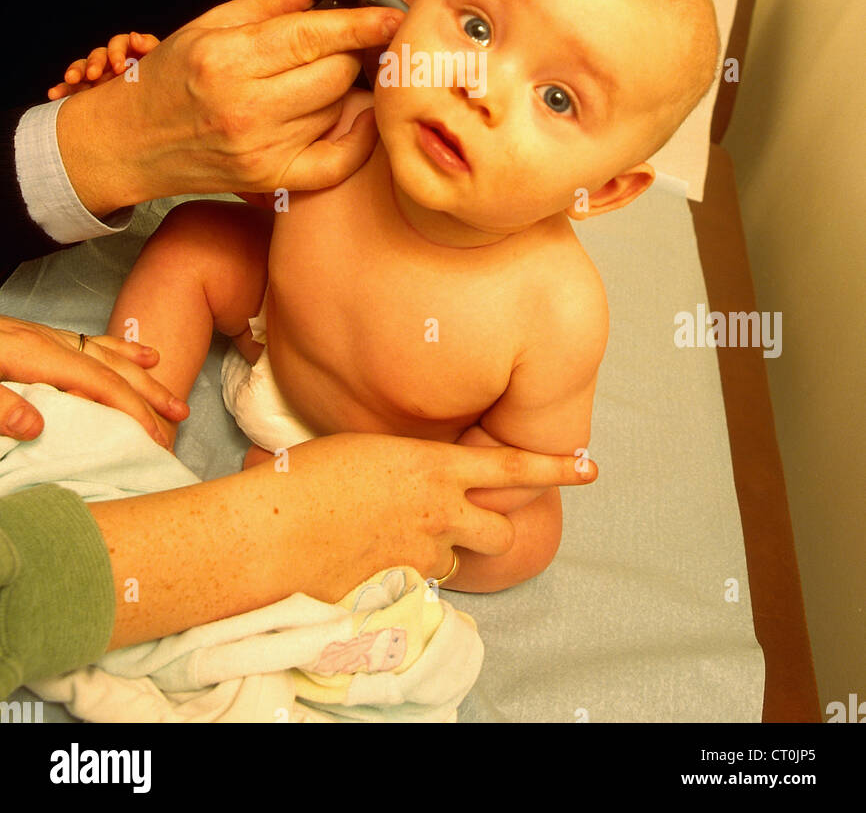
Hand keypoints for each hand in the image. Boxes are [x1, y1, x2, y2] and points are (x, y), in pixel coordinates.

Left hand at [0, 315, 187, 447]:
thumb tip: (35, 426)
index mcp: (31, 354)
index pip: (96, 383)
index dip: (130, 410)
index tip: (156, 437)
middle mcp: (44, 341)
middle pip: (109, 367)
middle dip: (148, 395)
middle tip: (178, 421)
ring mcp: (41, 337)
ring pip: (106, 354)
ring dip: (142, 377)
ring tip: (173, 397)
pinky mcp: (34, 338)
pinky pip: (90, 342)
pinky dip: (120, 350)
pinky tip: (140, 356)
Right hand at [47, 31, 159, 98]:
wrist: (157, 119)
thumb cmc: (163, 88)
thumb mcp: (160, 68)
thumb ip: (150, 49)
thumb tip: (134, 36)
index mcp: (133, 55)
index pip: (121, 44)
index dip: (117, 52)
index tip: (119, 67)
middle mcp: (113, 63)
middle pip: (99, 54)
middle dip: (94, 62)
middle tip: (94, 75)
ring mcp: (99, 78)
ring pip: (82, 68)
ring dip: (75, 71)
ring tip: (71, 79)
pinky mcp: (88, 92)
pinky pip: (72, 88)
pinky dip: (62, 90)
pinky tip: (54, 94)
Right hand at [55, 0, 404, 216]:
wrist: (128, 142)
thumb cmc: (166, 79)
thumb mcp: (209, 25)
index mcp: (228, 59)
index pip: (313, 35)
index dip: (362, 22)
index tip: (393, 13)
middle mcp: (246, 108)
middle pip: (336, 73)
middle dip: (346, 53)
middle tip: (333, 46)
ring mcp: (261, 149)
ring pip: (338, 108)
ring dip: (340, 90)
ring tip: (311, 80)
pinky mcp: (271, 180)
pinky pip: (339, 162)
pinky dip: (358, 139)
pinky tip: (356, 117)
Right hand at [272, 431, 597, 599]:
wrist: (275, 526)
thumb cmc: (306, 476)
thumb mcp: (363, 449)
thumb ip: (399, 462)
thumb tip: (397, 470)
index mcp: (432, 462)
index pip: (510, 465)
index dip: (555, 466)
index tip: (590, 466)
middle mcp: (438, 506)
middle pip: (500, 528)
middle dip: (491, 530)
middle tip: (462, 525)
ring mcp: (422, 549)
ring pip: (459, 560)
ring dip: (441, 553)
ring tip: (395, 537)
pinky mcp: (403, 584)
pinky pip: (422, 583)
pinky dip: (407, 575)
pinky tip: (371, 561)